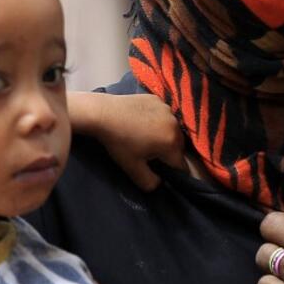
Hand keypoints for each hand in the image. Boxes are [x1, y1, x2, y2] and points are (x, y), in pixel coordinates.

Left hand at [69, 92, 184, 190]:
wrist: (102, 113)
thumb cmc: (118, 142)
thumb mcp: (133, 168)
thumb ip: (150, 182)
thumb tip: (160, 183)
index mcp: (172, 143)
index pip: (181, 165)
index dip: (171, 171)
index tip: (157, 168)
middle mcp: (175, 125)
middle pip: (178, 147)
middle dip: (168, 153)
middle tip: (147, 152)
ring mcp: (167, 109)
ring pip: (171, 130)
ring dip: (163, 135)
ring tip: (143, 136)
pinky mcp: (157, 99)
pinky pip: (163, 115)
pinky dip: (156, 120)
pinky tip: (140, 121)